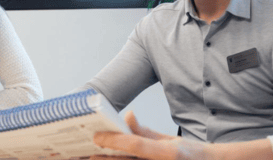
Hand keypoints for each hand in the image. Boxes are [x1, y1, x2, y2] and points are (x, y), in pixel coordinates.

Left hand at [92, 111, 211, 159]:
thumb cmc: (190, 155)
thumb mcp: (170, 140)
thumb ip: (145, 132)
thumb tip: (127, 116)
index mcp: (167, 152)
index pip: (136, 145)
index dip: (114, 140)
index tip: (96, 136)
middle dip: (101, 158)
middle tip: (82, 152)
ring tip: (89, 157)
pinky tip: (108, 159)